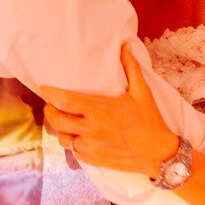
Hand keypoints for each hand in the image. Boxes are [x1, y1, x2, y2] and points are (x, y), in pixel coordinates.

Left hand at [40, 47, 179, 175]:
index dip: (50, 95)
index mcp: (99, 109)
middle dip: (49, 112)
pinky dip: (74, 144)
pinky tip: (79, 138)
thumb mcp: (142, 91)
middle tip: (51, 106)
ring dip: (61, 130)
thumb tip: (126, 45)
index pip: (65, 100)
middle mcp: (91, 128)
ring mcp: (91, 146)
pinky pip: (75, 152)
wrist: (158, 153)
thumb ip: (131, 67)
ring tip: (65, 123)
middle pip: (56, 120)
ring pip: (63, 138)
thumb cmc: (150, 120)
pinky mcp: (94, 160)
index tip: (45, 89)